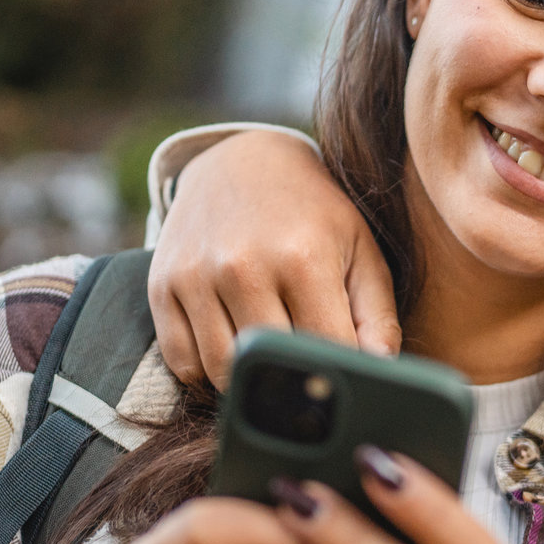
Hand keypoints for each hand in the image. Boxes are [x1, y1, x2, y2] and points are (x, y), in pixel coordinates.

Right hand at [149, 129, 401, 387]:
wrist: (244, 161)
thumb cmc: (315, 215)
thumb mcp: (361, 252)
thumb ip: (377, 316)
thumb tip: (381, 370)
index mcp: (303, 259)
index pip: (325, 350)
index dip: (338, 374)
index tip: (345, 380)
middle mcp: (244, 267)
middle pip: (269, 365)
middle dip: (293, 381)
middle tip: (307, 377)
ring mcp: (196, 276)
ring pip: (221, 370)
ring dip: (248, 381)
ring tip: (271, 363)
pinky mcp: (162, 284)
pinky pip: (181, 360)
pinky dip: (206, 372)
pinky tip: (234, 350)